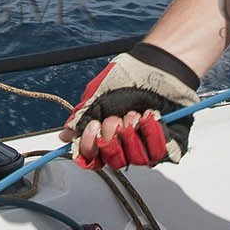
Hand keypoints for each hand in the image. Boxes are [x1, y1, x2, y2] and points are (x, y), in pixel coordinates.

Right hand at [59, 43, 198, 169]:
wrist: (157, 68)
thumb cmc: (128, 78)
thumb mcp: (97, 95)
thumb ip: (80, 117)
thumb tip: (65, 134)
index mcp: (104, 134)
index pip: (91, 157)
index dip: (90, 145)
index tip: (93, 126)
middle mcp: (122, 144)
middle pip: (112, 160)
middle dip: (112, 137)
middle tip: (115, 118)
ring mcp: (143, 146)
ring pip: (133, 159)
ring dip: (132, 133)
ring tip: (134, 114)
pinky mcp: (164, 146)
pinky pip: (155, 153)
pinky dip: (150, 133)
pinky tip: (149, 116)